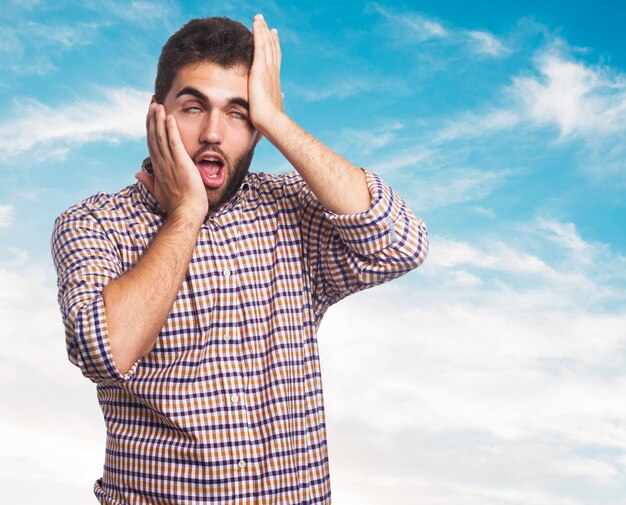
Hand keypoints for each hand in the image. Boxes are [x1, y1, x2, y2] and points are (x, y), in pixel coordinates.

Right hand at [137, 103, 207, 221]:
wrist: (185, 213)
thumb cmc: (176, 205)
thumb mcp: (159, 192)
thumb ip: (148, 181)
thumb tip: (137, 174)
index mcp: (157, 168)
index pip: (152, 144)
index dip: (150, 128)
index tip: (149, 116)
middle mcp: (161, 163)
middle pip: (154, 136)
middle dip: (152, 118)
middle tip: (152, 103)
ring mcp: (170, 162)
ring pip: (161, 137)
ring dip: (159, 119)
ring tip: (158, 104)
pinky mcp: (180, 163)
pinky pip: (174, 143)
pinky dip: (171, 130)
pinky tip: (170, 117)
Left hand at [248, 14, 283, 134]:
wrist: (271, 122)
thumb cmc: (270, 120)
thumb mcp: (273, 107)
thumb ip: (276, 99)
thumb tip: (281, 97)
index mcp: (274, 81)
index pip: (275, 60)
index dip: (275, 47)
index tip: (274, 36)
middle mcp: (273, 72)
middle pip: (272, 49)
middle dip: (269, 35)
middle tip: (267, 23)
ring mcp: (268, 69)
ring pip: (266, 44)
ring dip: (263, 30)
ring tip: (259, 18)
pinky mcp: (260, 69)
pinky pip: (260, 46)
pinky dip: (259, 33)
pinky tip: (256, 23)